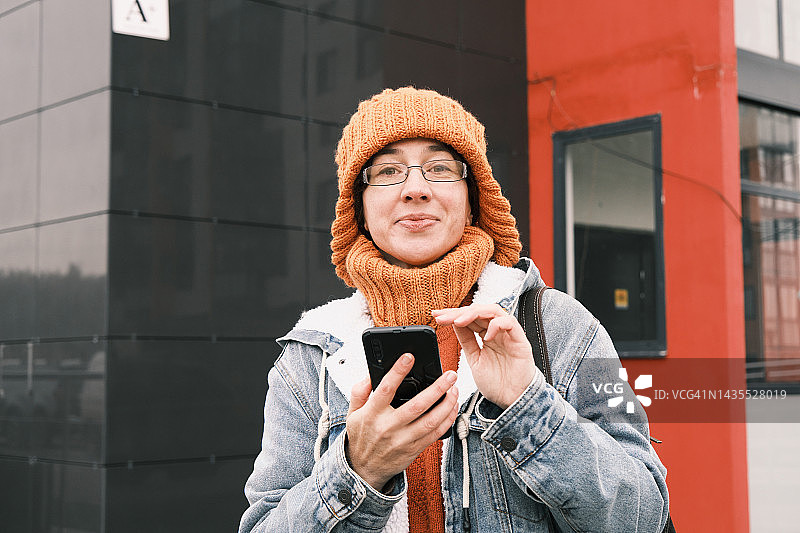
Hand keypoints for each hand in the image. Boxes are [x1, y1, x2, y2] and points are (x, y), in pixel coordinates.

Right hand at [345, 354, 458, 490]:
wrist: (363, 470)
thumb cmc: (361, 438)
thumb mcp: (353, 413)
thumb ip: (359, 392)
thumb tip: (370, 375)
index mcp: (372, 414)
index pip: (386, 389)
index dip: (398, 371)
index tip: (409, 357)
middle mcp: (389, 426)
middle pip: (417, 405)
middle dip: (437, 388)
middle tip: (450, 375)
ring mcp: (403, 439)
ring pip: (431, 421)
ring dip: (447, 404)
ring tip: (455, 390)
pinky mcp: (414, 449)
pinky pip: (435, 434)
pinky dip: (447, 420)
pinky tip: (452, 408)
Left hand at [432, 304, 535, 409]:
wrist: (512, 401)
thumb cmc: (496, 383)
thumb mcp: (474, 359)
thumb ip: (466, 341)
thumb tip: (454, 323)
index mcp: (486, 336)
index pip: (469, 318)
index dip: (453, 314)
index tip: (436, 316)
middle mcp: (497, 332)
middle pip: (478, 311)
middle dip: (458, 312)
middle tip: (442, 317)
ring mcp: (508, 335)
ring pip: (493, 311)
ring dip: (474, 313)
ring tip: (459, 321)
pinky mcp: (520, 340)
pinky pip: (510, 322)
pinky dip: (496, 325)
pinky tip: (486, 336)